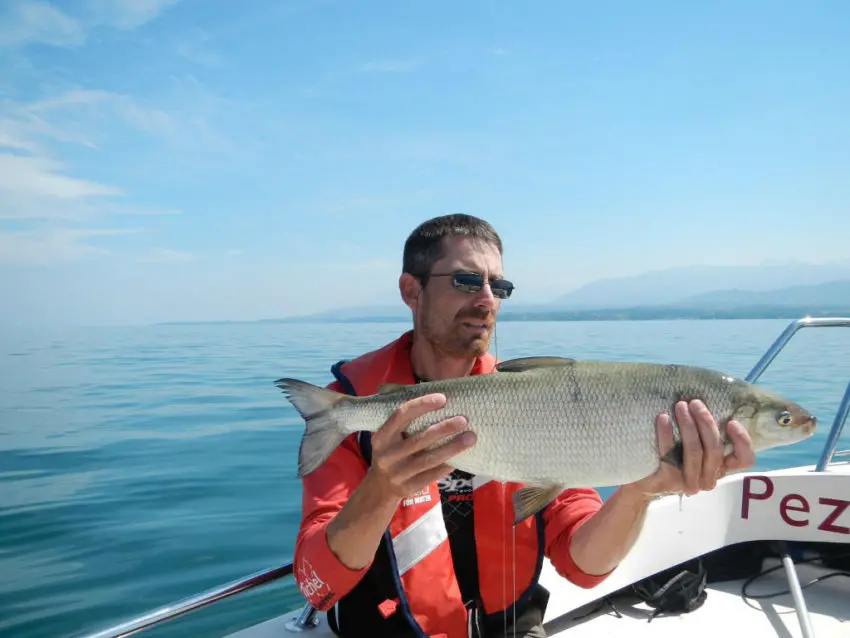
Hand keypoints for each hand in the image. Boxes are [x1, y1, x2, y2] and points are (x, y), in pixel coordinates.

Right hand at [366, 393, 475, 501]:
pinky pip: (432, 475)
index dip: (422, 405)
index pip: (401, 415)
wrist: (380, 487)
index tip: (442, 398)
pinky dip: (447, 465)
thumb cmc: (392, 452)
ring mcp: (397, 473)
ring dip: (452, 447)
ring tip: (470, 437)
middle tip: (463, 420)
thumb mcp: (388, 437)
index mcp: (381, 437)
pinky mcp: (408, 488)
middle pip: (419, 439)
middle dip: (443, 428)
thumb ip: (405, 422)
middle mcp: (387, 455)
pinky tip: (461, 458)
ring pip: (429, 459)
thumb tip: (438, 400)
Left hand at [627, 399, 754, 497]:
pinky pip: (669, 455)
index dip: (742, 441)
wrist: (641, 478)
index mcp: (720, 468)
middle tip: (695, 403)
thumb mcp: (693, 444)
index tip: (731, 421)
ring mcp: (688, 483)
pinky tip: (663, 418)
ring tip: (679, 405)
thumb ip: (705, 432)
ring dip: (687, 425)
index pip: (744, 460)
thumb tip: (707, 402)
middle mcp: (708, 478)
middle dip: (706, 422)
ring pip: (694, 451)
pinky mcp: (668, 482)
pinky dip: (666, 434)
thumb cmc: (672, 454)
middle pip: (714, 449)